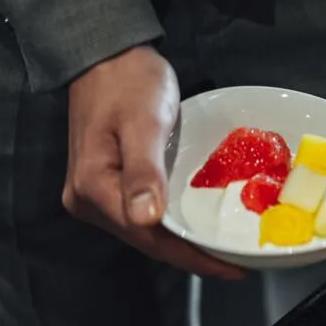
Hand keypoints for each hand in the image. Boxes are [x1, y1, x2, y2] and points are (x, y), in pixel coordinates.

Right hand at [64, 46, 243, 278]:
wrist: (107, 56)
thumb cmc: (128, 82)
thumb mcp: (143, 123)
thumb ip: (144, 172)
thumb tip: (145, 220)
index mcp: (94, 188)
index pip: (149, 239)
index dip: (193, 258)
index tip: (233, 269)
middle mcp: (87, 200)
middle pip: (147, 241)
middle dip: (192, 256)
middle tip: (238, 263)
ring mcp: (95, 194)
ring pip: (146, 232)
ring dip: (184, 243)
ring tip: (225, 251)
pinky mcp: (107, 185)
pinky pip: (144, 214)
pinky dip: (174, 224)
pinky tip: (199, 225)